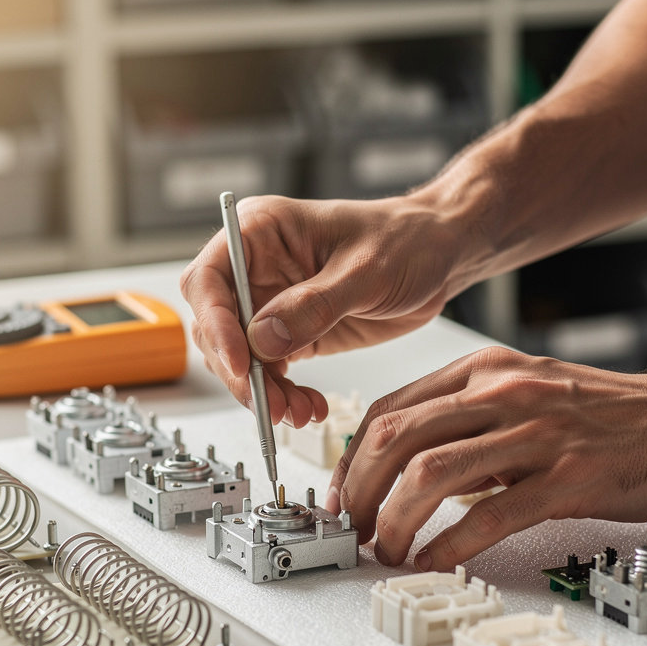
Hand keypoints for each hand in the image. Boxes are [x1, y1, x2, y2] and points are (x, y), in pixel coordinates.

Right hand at [179, 194, 461, 425]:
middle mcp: (254, 268)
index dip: (216, 323)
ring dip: (263, 392)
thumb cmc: (406, 240)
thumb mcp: (365, 270)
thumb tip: (262, 340)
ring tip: (298, 414)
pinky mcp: (289, 333)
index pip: (209, 278)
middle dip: (241, 371)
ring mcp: (269, 303)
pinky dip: (284, 396)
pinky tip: (309, 407)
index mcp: (260, 232)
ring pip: (241, 358)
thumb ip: (313, 305)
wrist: (437, 255)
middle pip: (217, 327)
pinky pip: (270, 372)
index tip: (240, 363)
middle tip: (270, 404)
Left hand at [327, 346, 646, 569]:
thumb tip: (419, 469)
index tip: (344, 492)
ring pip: (431, 474)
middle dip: (359, 490)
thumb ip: (473, 422)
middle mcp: (503, 393)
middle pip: (396, 438)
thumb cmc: (615, 415)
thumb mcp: (530, 394)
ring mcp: (535, 433)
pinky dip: (447, 543)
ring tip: (384, 548)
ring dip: (394, 520)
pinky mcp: (567, 478)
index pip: (392, 409)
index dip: (353, 458)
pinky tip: (431, 558)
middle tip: (353, 526)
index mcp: (487, 371)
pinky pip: (488, 515)